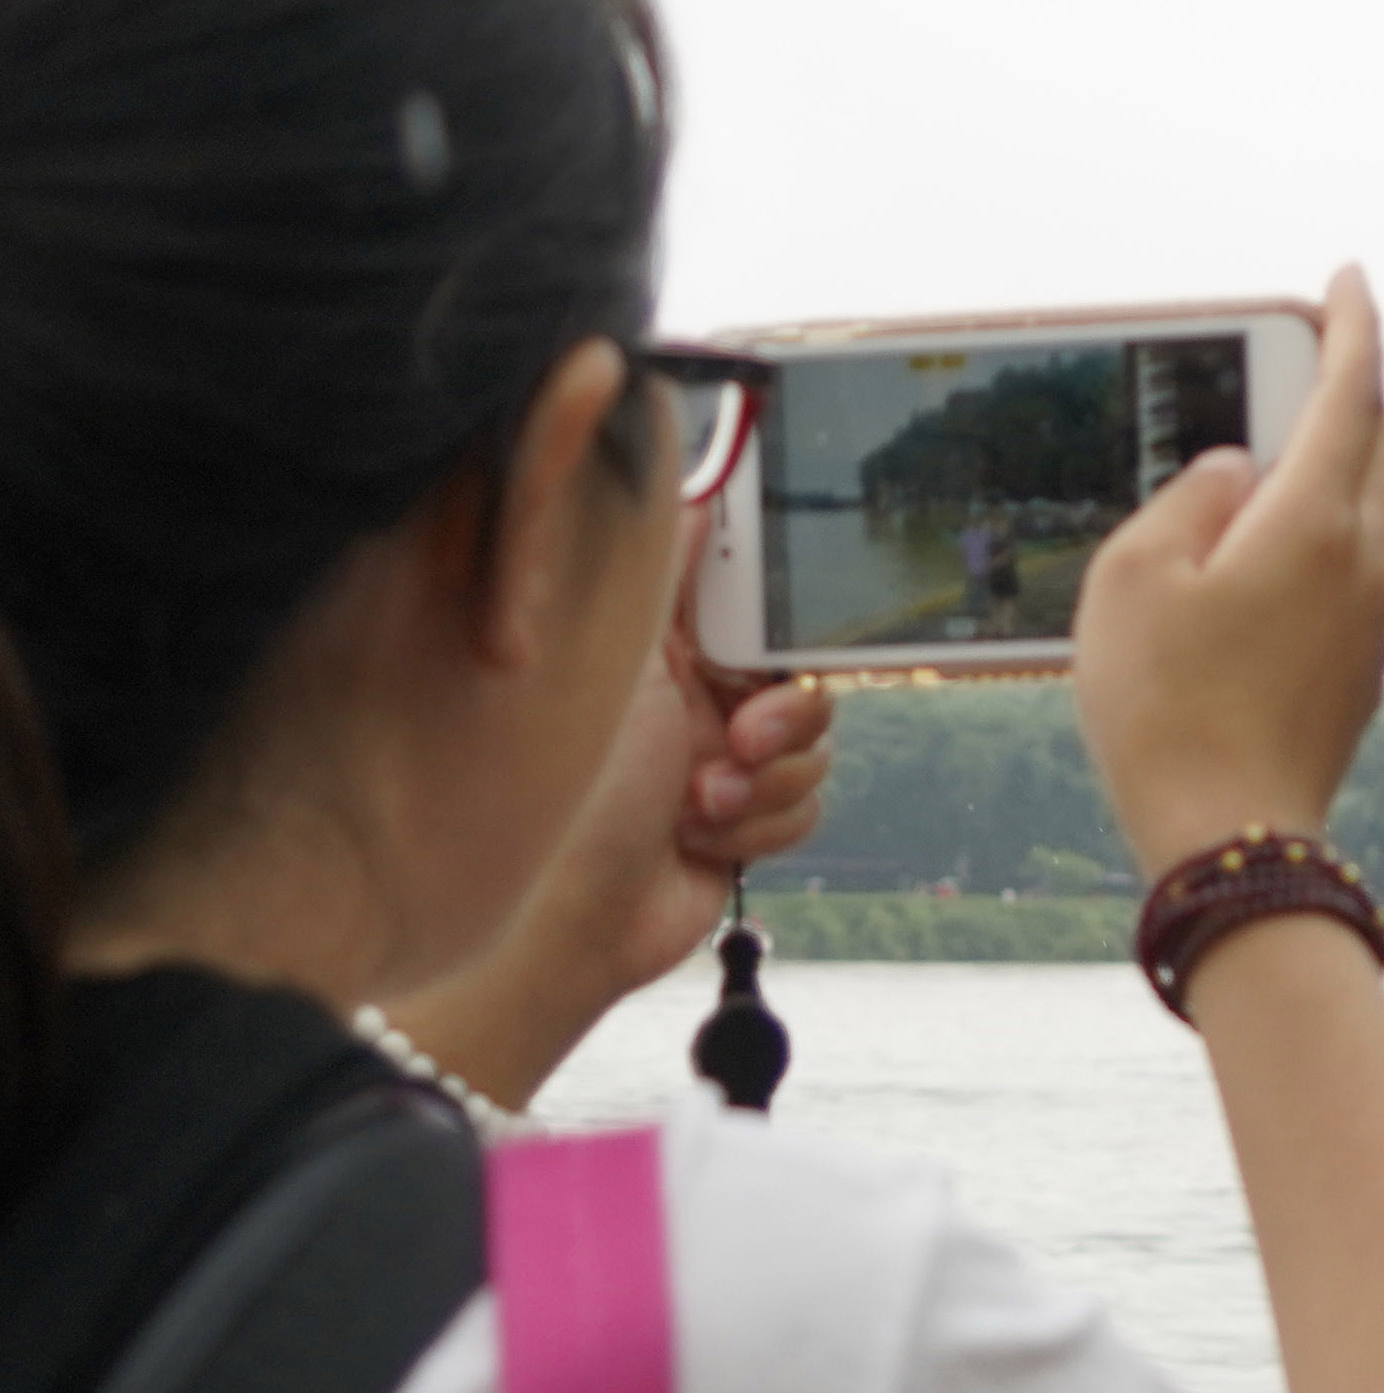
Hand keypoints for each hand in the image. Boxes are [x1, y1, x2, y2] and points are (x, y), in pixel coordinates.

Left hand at [387, 518, 834, 1107]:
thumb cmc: (560, 788)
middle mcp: (690, 688)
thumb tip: (684, 470)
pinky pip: (807, 802)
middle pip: (800, 666)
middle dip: (784, 709)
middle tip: (740, 732)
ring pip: (814, 741)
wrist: (559, 921)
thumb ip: (652, 563)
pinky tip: (701, 836)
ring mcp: (719, 754)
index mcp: (656, 635)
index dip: (779, 606)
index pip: (751, 588)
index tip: (780, 626)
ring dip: (767, 777)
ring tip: (699, 800)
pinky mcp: (741, 817)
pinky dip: (764, 824)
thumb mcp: (609, 654)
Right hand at [1074, 267, 1383, 872]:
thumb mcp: (1133, 582)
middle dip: (1357, 384)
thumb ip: (1188, 500)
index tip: (1348, 279)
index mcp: (1314, 521)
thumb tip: (1240, 469)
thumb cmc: (1165, 709)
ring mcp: (1377, 613)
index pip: (1355, 389)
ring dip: (1354, 452)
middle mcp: (1367, 557)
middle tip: (1304, 355)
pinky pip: (1373, 556)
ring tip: (1290, 440)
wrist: (1231, 833)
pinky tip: (1286, 534)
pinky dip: (1345, 514)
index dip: (1353, 324)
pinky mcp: (1369, 659)